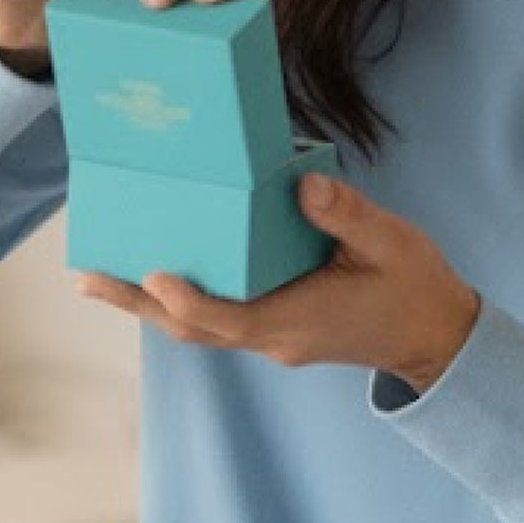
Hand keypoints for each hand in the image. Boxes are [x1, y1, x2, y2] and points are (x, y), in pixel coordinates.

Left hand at [79, 174, 480, 395]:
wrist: (435, 335)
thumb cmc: (415, 286)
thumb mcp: (392, 242)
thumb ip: (348, 214)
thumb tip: (302, 184)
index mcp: (300, 318)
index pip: (230, 318)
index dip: (187, 300)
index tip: (152, 274)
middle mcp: (275, 337)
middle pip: (194, 327)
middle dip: (139, 303)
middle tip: (88, 278)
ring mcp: (272, 338)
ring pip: (199, 327)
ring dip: (149, 304)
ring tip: (100, 277)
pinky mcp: (273, 328)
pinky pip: (216, 319)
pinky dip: (180, 300)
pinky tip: (156, 273)